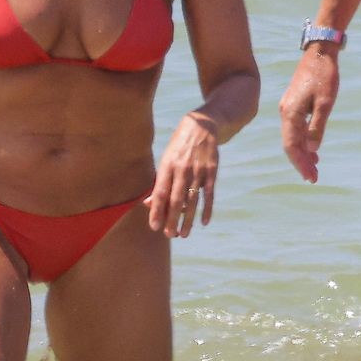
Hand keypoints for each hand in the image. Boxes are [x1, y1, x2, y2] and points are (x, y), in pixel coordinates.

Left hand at [148, 113, 219, 237]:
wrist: (202, 125)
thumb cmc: (178, 147)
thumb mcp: (165, 160)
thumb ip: (159, 182)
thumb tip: (148, 204)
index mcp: (167, 165)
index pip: (161, 192)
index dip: (157, 210)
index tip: (154, 226)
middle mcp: (182, 168)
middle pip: (176, 199)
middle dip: (172, 219)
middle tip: (169, 235)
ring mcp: (198, 170)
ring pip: (192, 200)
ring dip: (188, 219)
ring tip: (183, 234)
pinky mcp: (212, 170)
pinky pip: (209, 194)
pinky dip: (207, 209)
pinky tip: (204, 222)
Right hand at [279, 47, 339, 181]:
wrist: (320, 52)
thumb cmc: (324, 75)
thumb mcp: (325, 102)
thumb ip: (317, 126)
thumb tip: (312, 149)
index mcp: (290, 112)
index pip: (291, 145)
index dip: (300, 163)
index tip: (311, 177)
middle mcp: (285, 112)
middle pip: (290, 144)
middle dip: (301, 162)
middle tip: (314, 178)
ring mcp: (288, 107)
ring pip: (293, 137)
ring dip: (303, 153)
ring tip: (314, 168)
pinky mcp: (294, 103)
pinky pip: (295, 128)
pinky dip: (303, 141)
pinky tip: (313, 150)